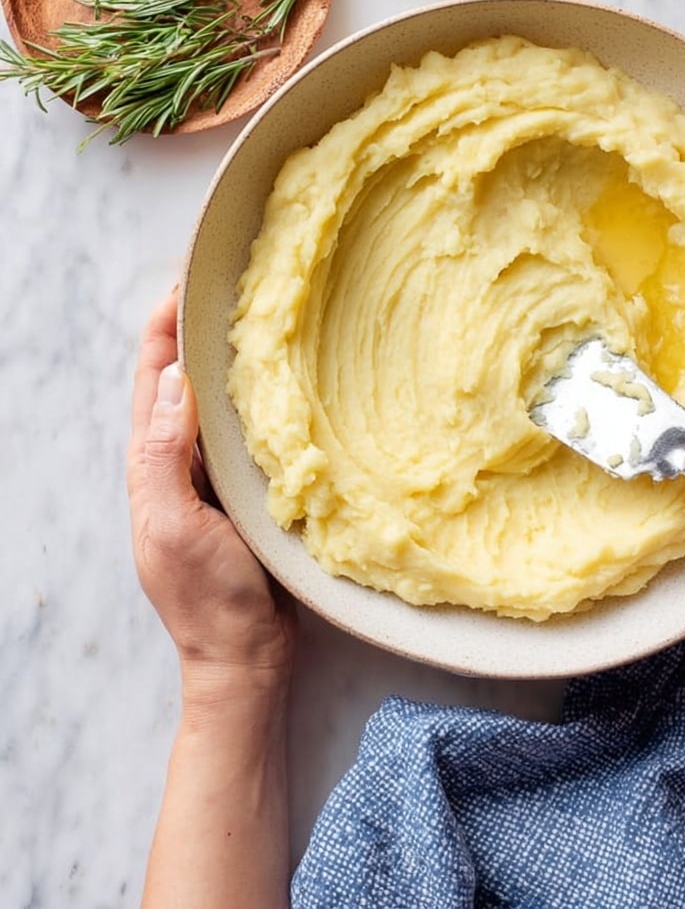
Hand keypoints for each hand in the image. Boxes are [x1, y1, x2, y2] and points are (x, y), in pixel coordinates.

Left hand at [127, 290, 296, 703]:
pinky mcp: (245, 489)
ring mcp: (212, 475)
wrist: (245, 655)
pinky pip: (245, 429)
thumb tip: (170, 381)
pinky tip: (283, 381)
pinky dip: (256, 397)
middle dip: (196, 328)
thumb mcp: (176, 525)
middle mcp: (178, 461)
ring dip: (227, 358)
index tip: (187, 279)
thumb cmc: (207, 596)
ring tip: (257, 315)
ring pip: (216, 401)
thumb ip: (167, 456)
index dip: (163, 326)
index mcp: (151, 465)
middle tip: (229, 282)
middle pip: (181, 380)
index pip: (152, 379)